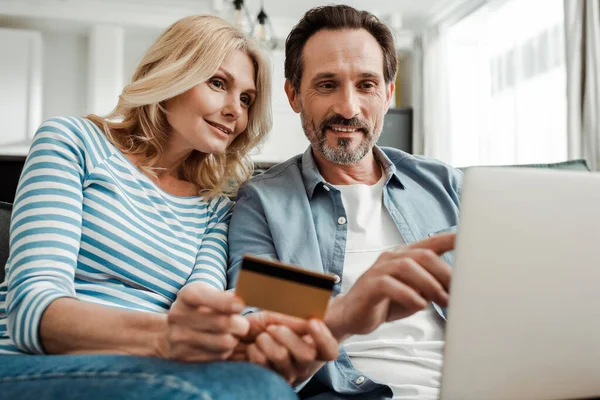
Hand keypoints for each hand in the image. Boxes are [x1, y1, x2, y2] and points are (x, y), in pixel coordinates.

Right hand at [165, 282, 248, 361]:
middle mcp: (179, 315)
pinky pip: (219, 356)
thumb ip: (224, 296)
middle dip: (241, 325)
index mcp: (187, 295)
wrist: (172, 331)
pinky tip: (223, 343)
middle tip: (244, 324)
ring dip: (235, 339)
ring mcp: (179, 338)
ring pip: (224, 343)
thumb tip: (239, 304)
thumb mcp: (208, 293)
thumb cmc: (199, 307)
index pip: (207, 298)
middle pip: (223, 324)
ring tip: (233, 334)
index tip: (240, 306)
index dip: (226, 303)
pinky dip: (227, 350)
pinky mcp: (185, 356)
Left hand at [230, 312, 338, 383]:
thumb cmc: (269, 325)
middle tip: (273, 327)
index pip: (330, 350)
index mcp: (314, 347)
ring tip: (261, 336)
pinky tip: (254, 347)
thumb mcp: (283, 317)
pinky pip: (262, 364)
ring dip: (267, 340)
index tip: (312, 321)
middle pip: (307, 355)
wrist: (244, 338)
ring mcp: (288, 374)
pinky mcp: (268, 380)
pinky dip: (255, 350)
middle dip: (287, 336)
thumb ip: (296, 320)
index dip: (323, 338)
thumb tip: (306, 320)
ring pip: (282, 356)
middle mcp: (304, 365)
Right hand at [325, 232, 454, 340]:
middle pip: (423, 255)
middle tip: (458, 292)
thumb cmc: (385, 302)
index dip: (450, 239)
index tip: (471, 239)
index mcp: (405, 256)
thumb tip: (454, 289)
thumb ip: (431, 287)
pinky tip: (419, 304)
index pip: (431, 243)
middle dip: (445, 273)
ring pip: (407, 266)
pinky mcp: (369, 285)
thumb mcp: (415, 294)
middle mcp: (392, 258)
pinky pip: (389, 284)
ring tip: (442, 301)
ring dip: (430, 284)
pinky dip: (408, 294)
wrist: (352, 315)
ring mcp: (379, 269)